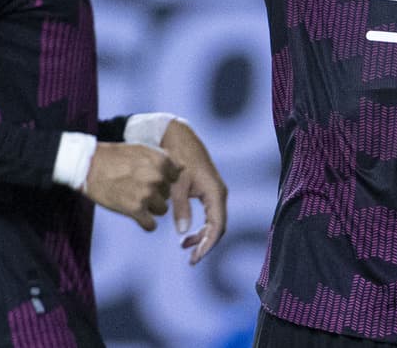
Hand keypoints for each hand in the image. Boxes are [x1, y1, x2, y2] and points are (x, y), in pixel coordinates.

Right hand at [85, 142, 180, 230]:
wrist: (88, 166)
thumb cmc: (114, 157)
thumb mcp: (141, 149)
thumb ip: (163, 158)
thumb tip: (181, 168)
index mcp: (160, 161)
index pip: (176, 177)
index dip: (164, 179)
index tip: (151, 178)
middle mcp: (157, 177)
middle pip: (167, 194)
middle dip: (156, 193)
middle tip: (138, 188)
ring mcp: (146, 194)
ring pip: (162, 210)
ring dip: (151, 208)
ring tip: (135, 200)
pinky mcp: (135, 210)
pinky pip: (150, 225)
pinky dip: (145, 223)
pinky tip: (137, 216)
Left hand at [160, 120, 227, 264]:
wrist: (179, 137)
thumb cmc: (178, 158)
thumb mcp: (176, 184)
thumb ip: (180, 208)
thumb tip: (182, 232)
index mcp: (215, 192)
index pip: (217, 227)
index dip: (207, 245)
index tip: (195, 258)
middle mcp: (219, 194)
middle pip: (218, 227)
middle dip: (205, 244)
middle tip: (191, 258)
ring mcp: (215, 193)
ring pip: (214, 222)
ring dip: (202, 236)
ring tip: (184, 246)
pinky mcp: (209, 191)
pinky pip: (209, 215)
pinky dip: (200, 227)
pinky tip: (186, 233)